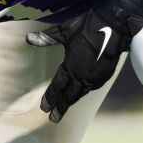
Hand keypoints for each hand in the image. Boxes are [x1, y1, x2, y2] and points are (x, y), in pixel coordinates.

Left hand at [26, 0, 142, 122]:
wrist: (114, 25)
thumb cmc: (87, 26)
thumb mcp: (64, 31)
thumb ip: (46, 38)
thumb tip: (28, 39)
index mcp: (71, 66)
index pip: (58, 87)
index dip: (50, 98)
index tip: (44, 108)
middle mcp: (82, 75)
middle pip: (70, 96)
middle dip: (61, 107)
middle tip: (53, 118)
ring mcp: (95, 76)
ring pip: (82, 93)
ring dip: (73, 100)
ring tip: (65, 107)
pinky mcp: (106, 74)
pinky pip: (93, 87)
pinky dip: (85, 91)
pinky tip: (82, 92)